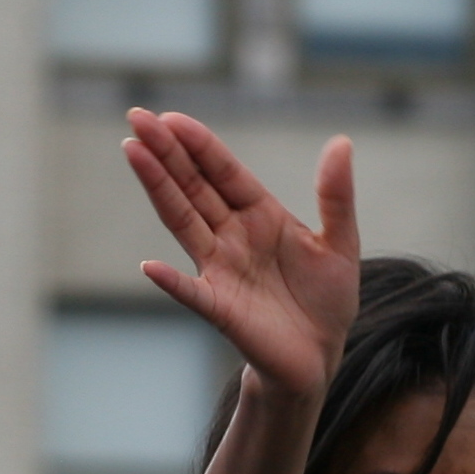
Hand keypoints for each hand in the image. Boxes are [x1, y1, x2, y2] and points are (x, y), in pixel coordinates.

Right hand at [123, 114, 361, 404]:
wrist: (321, 355)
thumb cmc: (326, 299)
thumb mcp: (340, 243)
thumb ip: (336, 196)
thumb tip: (341, 141)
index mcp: (259, 214)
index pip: (223, 171)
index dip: (200, 145)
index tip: (172, 118)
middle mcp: (231, 235)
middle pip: (193, 186)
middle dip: (166, 153)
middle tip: (137, 117)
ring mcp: (220, 269)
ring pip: (183, 221)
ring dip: (158, 189)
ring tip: (133, 152)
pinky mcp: (220, 308)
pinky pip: (192, 293)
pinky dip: (172, 282)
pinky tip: (151, 267)